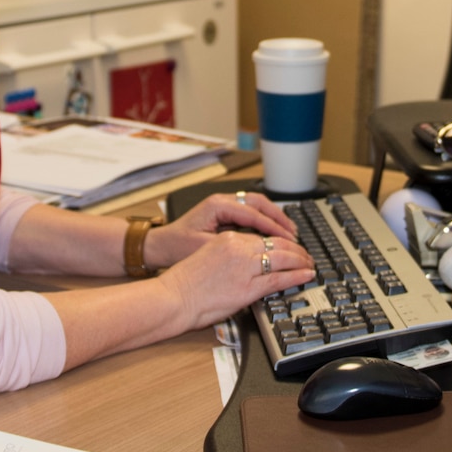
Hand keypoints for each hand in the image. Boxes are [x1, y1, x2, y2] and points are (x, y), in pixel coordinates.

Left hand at [144, 191, 297, 267]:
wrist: (157, 247)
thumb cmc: (175, 247)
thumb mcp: (204, 248)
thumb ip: (231, 247)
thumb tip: (257, 250)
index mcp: (217, 205)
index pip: (254, 213)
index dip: (274, 227)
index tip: (289, 238)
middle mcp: (221, 201)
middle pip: (259, 202)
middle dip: (279, 217)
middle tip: (294, 233)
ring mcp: (222, 205)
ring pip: (256, 205)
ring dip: (273, 217)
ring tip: (288, 231)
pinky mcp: (222, 214)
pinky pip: (249, 212)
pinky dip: (263, 220)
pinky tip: (272, 233)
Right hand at [158, 228, 313, 329]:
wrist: (172, 297)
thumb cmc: (184, 283)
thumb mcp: (209, 257)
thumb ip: (231, 256)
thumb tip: (250, 263)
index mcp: (228, 238)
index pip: (263, 236)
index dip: (281, 242)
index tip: (290, 247)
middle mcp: (238, 248)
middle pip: (277, 244)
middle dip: (296, 250)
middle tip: (306, 255)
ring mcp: (244, 268)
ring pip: (282, 259)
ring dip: (300, 261)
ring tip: (309, 264)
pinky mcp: (247, 288)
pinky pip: (279, 279)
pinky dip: (296, 276)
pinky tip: (305, 275)